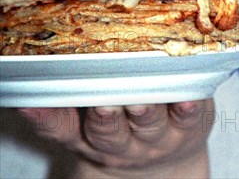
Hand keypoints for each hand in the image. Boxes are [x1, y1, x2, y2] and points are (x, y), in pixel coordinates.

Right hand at [19, 100, 213, 178]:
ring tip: (141, 101)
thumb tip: (26, 95)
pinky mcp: (190, 124)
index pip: (66, 130)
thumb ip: (59, 115)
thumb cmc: (121, 133)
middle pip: (111, 132)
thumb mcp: (83, 131)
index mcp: (91, 139)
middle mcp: (123, 142)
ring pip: (149, 124)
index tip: (41, 104)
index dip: (53, 119)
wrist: (167, 163)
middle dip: (106, 118)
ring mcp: (158, 135)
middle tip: (104, 103)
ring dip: (145, 112)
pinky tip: (188, 97)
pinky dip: (189, 107)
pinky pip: (189, 117)